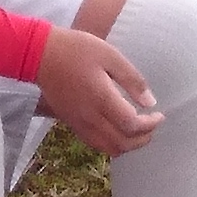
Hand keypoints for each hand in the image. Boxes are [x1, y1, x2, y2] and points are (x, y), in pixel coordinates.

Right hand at [36, 27, 162, 155]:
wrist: (38, 54)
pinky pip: (94, 143)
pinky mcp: (70, 122)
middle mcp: (90, 116)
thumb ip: (132, 80)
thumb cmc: (76, 49)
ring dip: (127, 144)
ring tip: (136, 130)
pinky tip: (116, 129)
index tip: (159, 114)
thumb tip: (150, 102)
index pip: (132, 125)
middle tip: (152, 124)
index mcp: (102, 99)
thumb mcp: (110, 55)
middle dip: (143, 138)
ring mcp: (78, 122)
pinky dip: (110, 143)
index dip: (150, 124)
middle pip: (122, 143)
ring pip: (108, 148)